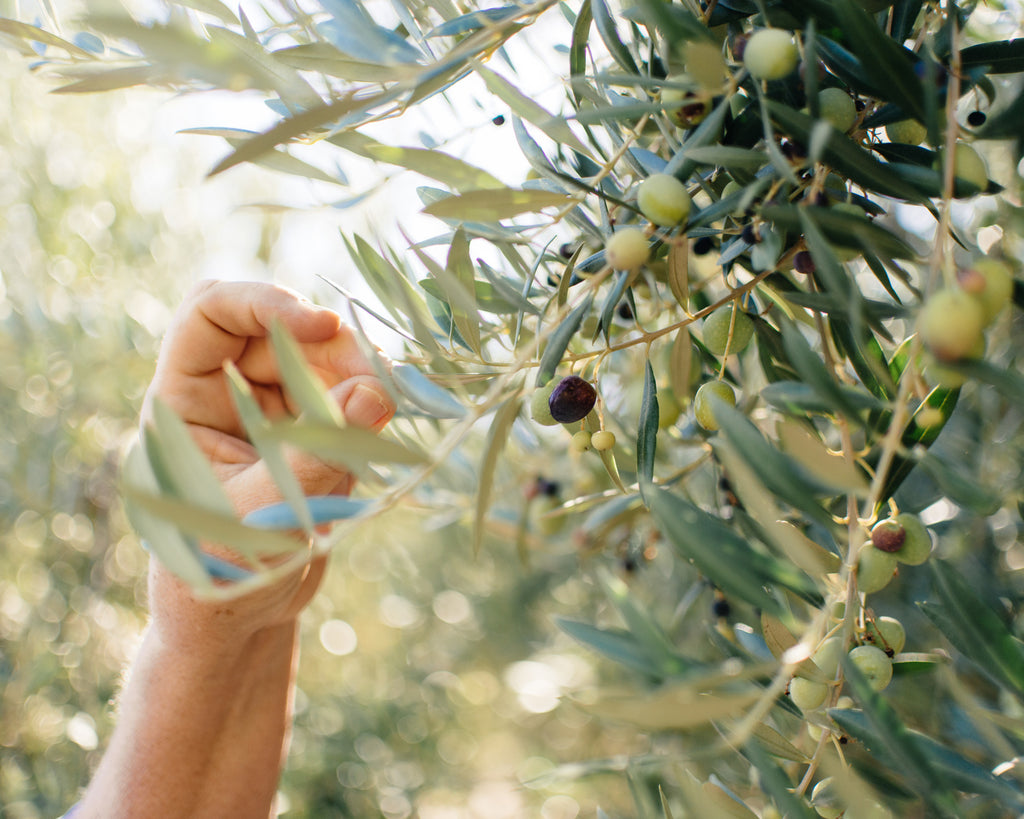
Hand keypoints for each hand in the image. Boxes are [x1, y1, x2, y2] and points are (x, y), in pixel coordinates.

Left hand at [142, 279, 394, 648]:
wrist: (239, 623)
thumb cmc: (221, 576)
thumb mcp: (264, 517)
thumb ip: (318, 454)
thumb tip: (377, 393)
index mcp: (180, 403)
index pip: (210, 314)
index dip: (265, 303)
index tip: (324, 326)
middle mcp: (222, 395)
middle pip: (277, 332)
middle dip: (329, 346)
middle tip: (380, 376)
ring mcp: (266, 412)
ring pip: (316, 358)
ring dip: (358, 370)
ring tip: (391, 403)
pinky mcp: (306, 433)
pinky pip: (341, 394)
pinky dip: (370, 397)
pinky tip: (390, 416)